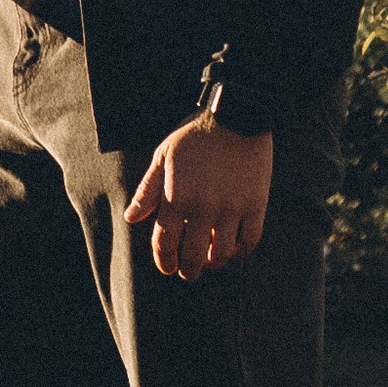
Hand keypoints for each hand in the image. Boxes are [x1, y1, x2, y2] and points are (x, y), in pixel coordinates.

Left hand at [124, 119, 271, 281]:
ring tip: (211, 262)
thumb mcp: (164, 156)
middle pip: (194, 256)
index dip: (164, 261)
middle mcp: (204, 207)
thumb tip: (131, 218)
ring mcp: (232, 208)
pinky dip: (242, 251)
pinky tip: (234, 248)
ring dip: (214, 263)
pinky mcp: (256, 204)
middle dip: (188, 270)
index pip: (165, 244)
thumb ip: (148, 190)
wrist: (237, 114)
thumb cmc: (195, 135)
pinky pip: (250, 240)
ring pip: (223, 253)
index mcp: (177, 197)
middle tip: (189, 272)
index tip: (167, 267)